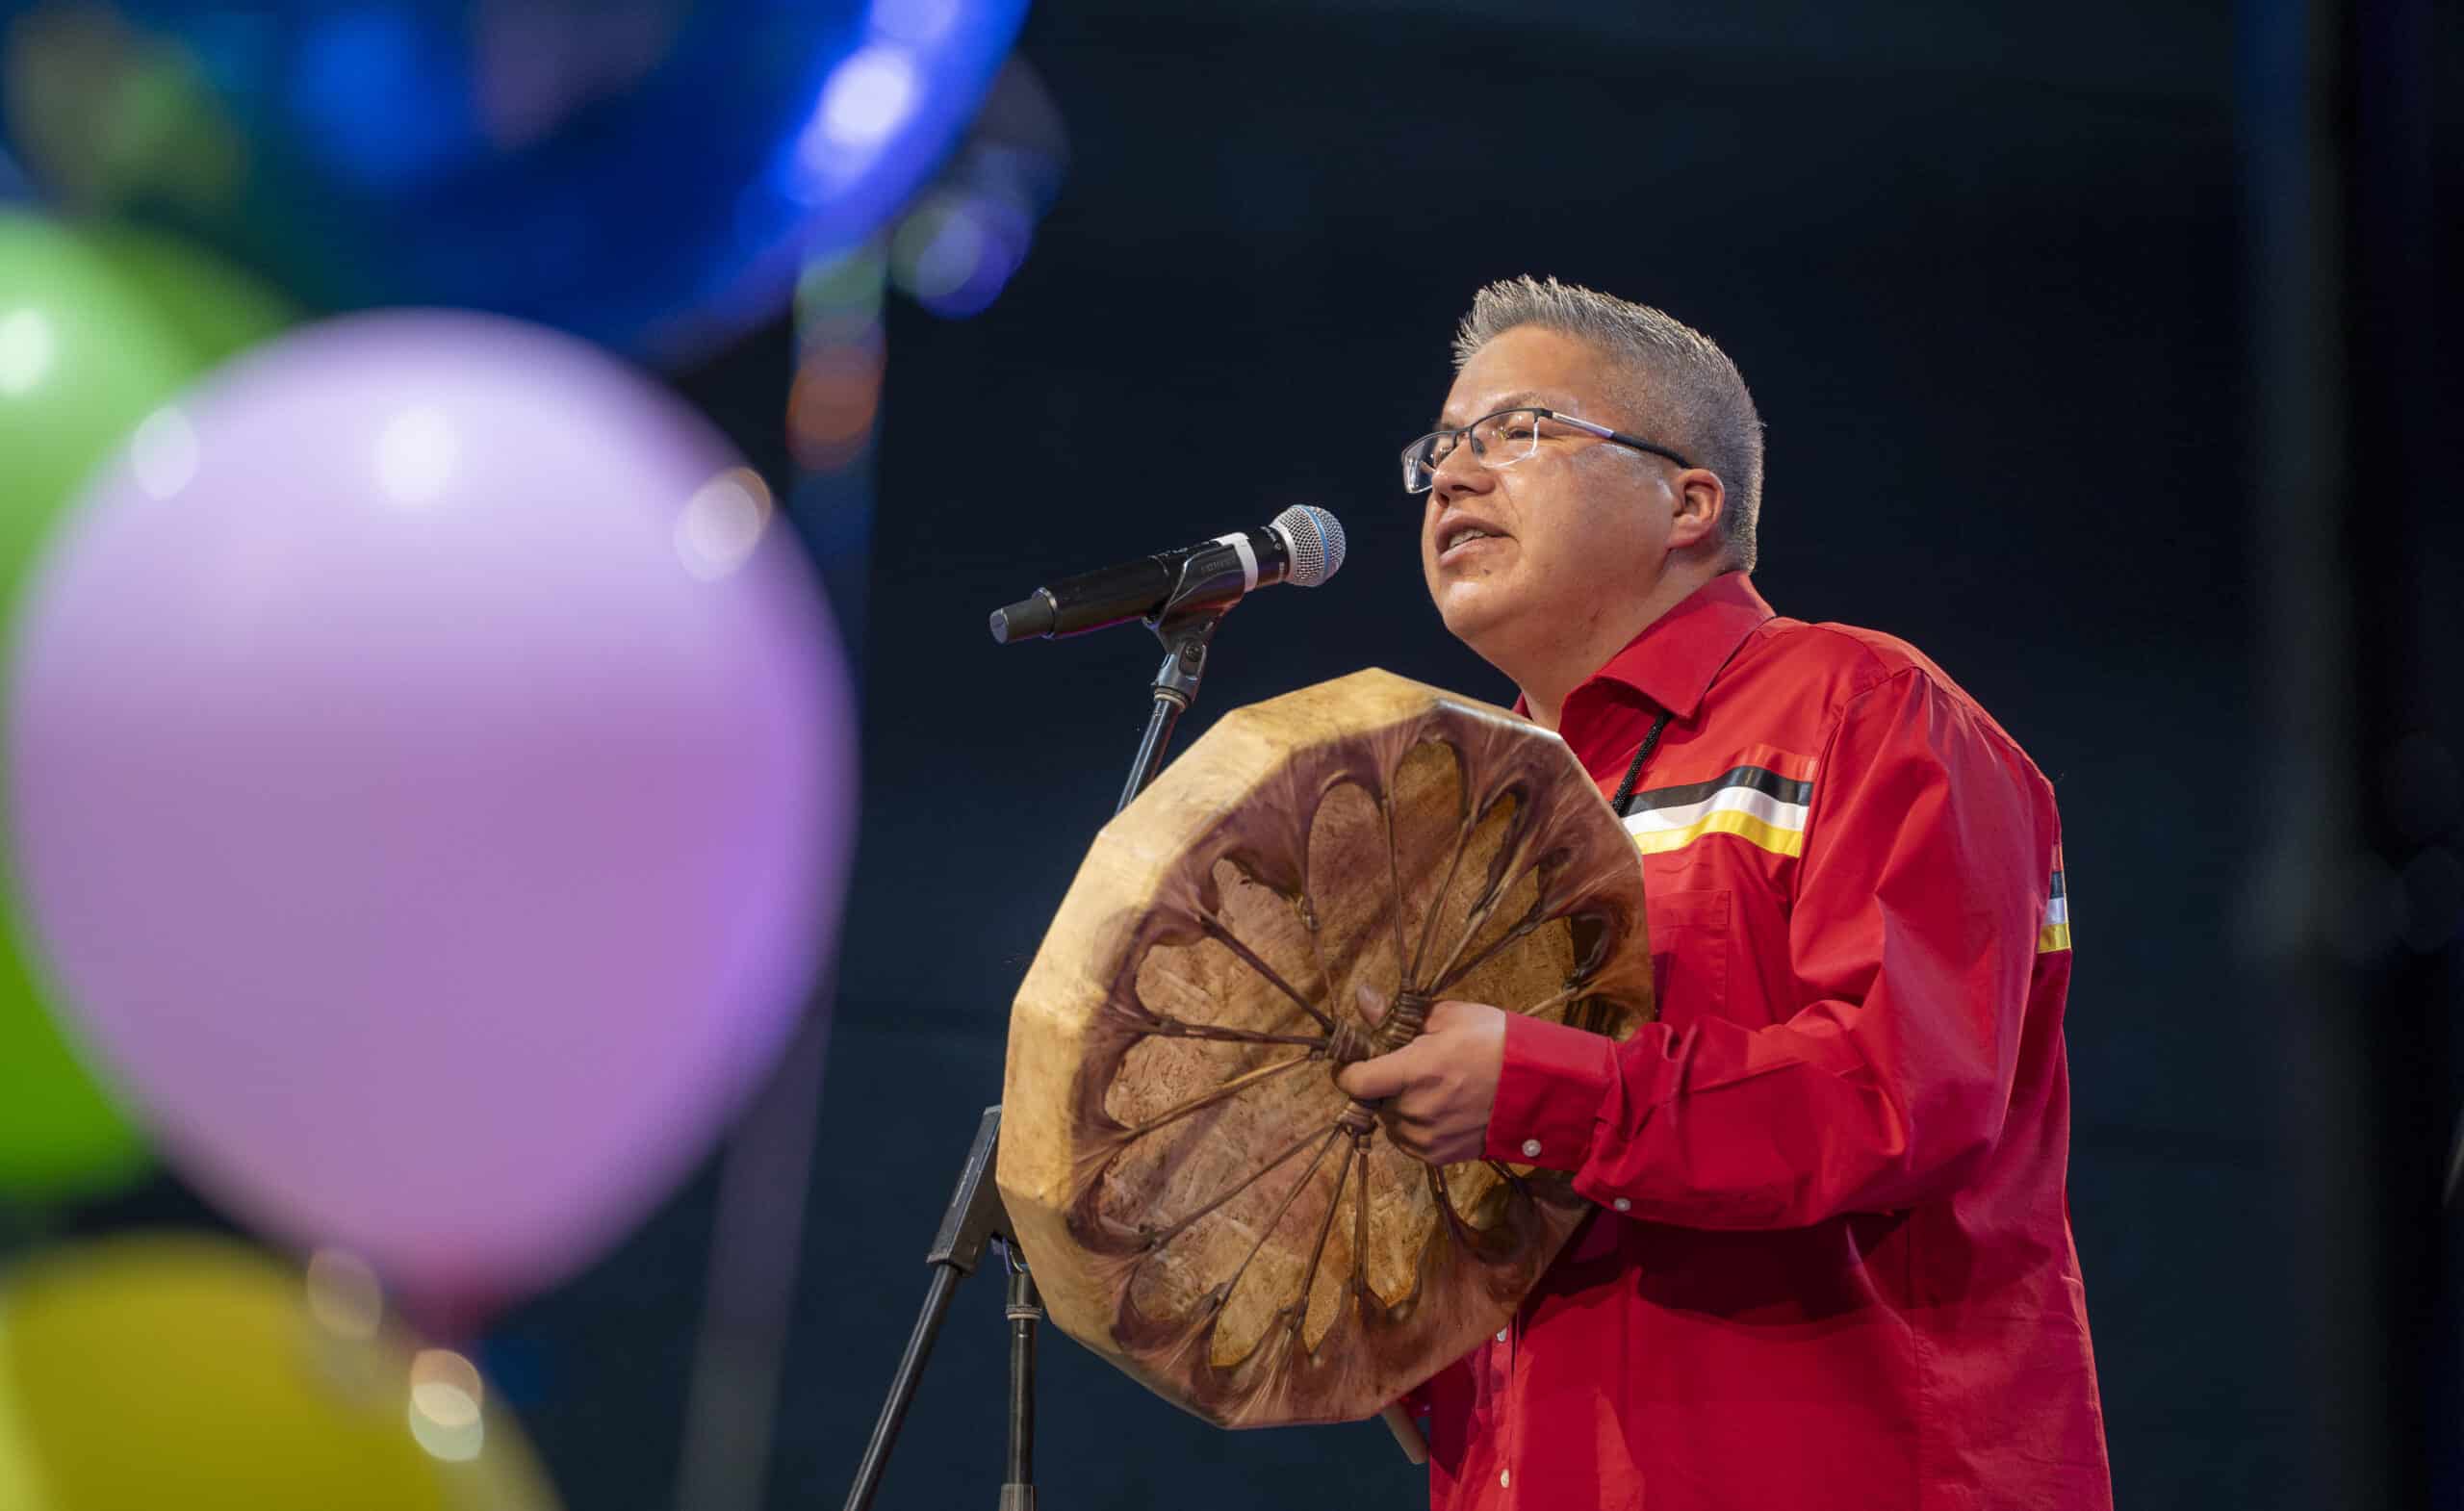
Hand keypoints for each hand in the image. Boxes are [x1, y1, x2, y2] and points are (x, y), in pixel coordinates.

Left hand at [1332, 991, 1507, 1165]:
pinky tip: (1437, 1107)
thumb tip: (1362, 997)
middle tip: (1407, 1067)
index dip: (1348, 1069)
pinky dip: (1413, 1126)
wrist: (1539, 1086)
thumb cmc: (1495, 1042)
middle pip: (1372, 1100)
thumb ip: (1397, 1015)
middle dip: (1381, 1084)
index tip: (1356, 1059)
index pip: (1354, 1081)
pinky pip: (1408, 1141)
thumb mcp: (1449, 1017)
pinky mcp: (1440, 1156)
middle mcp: (1415, 1110)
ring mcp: (1427, 1137)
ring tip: (1428, 1087)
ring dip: (1397, 1106)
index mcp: (1413, 1072)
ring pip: (1389, 1122)